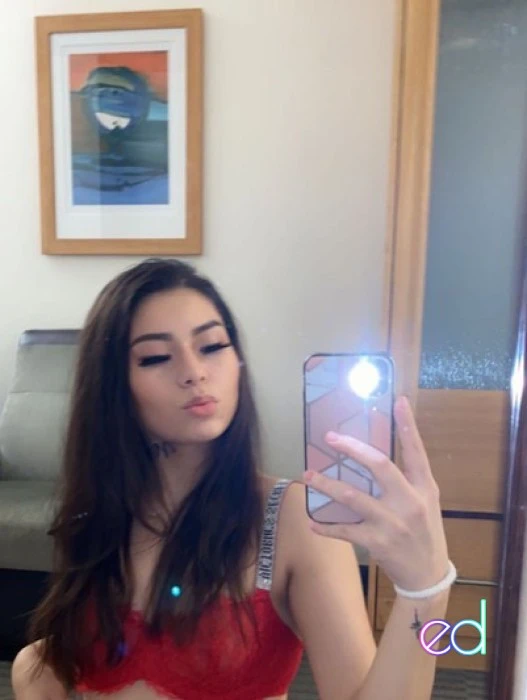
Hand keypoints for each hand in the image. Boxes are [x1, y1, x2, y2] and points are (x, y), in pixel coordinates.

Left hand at [301, 395, 449, 591]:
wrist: (428, 575)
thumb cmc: (424, 531)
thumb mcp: (426, 501)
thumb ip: (407, 478)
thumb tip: (375, 454)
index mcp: (424, 487)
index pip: (416, 451)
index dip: (408, 425)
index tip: (399, 401)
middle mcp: (410, 501)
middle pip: (379, 466)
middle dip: (352, 448)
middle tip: (330, 438)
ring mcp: (392, 522)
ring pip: (353, 497)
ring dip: (326, 485)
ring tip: (308, 475)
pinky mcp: (377, 542)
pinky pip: (344, 530)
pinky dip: (325, 526)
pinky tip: (311, 521)